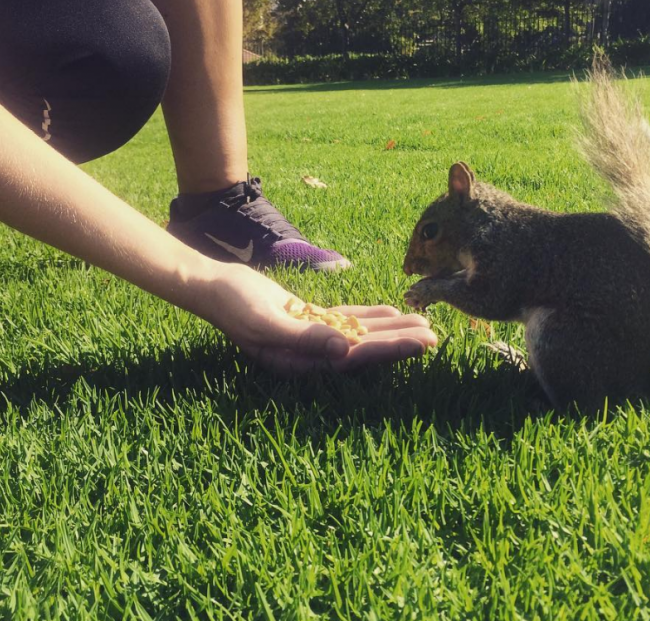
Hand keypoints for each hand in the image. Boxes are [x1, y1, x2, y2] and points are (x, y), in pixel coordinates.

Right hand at [200, 263, 437, 374]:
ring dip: (392, 329)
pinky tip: (392, 312)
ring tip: (424, 324)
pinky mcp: (310, 318)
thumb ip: (305, 338)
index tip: (421, 344)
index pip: (356, 358)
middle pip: (365, 348)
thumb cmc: (234, 306)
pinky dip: (370, 316)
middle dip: (400, 342)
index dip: (391, 350)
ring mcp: (313, 336)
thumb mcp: (267, 321)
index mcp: (303, 362)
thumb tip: (344, 351)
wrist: (214, 286)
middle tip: (435, 336)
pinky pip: (346, 319)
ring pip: (360, 333)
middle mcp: (312, 355)